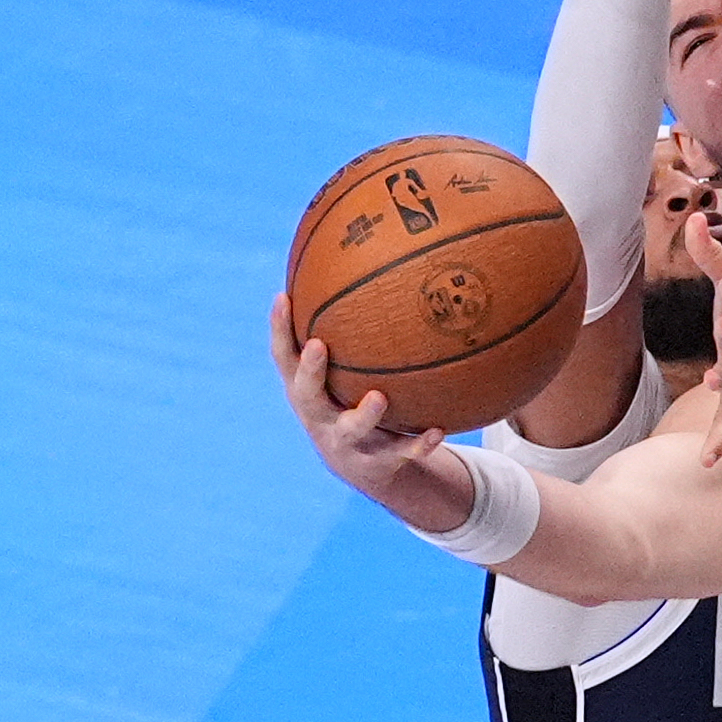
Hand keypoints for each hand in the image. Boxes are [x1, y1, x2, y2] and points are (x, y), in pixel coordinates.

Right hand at [269, 295, 472, 527]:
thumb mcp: (347, 366)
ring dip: (364, 415)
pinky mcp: (380, 462)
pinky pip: (402, 454)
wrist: (367, 466)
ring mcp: (348, 442)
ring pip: (351, 431)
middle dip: (309, 371)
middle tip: (319, 346)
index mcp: (308, 389)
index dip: (279, 328)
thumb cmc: (354, 398)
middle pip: (305, 395)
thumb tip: (374, 256)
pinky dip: (420, 444)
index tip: (281, 296)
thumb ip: (352, 324)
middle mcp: (320, 415)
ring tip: (378, 398)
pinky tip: (441, 430)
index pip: (284, 356)